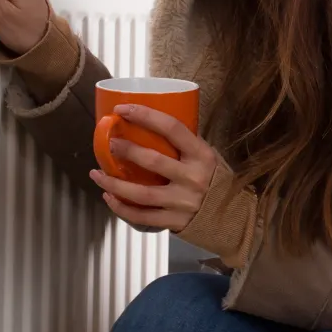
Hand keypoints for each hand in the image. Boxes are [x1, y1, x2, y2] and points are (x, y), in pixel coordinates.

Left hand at [89, 105, 217, 231]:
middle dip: (126, 150)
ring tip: (96, 173)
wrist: (235, 219)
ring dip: (114, 183)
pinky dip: (121, 208)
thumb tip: (149, 126)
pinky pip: (142, 217)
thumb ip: (185, 146)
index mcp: (202, 156)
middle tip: (109, 143)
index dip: (145, 116)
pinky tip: (108, 197)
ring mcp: (182, 202)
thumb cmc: (216, 182)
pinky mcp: (174, 222)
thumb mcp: (208, 158)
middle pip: (152, 160)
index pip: (172, 129)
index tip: (123, 110)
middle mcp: (192, 178)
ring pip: (141, 193)